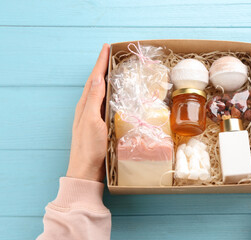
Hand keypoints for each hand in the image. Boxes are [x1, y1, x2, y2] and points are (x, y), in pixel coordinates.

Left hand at [66, 44, 109, 181]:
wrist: (86, 170)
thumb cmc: (89, 147)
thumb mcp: (91, 121)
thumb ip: (94, 99)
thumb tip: (98, 77)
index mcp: (85, 104)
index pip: (94, 78)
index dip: (100, 62)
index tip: (107, 47)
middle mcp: (88, 107)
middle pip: (97, 82)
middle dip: (104, 66)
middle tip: (114, 54)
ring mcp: (94, 116)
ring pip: (101, 91)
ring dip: (108, 78)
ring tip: (116, 69)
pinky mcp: (100, 123)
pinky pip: (105, 102)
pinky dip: (111, 93)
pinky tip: (116, 94)